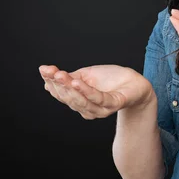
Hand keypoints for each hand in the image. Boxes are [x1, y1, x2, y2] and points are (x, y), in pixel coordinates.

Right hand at [39, 64, 153, 119]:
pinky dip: (86, 91)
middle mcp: (88, 109)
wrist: (135, 83)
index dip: (51, 82)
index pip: (61, 94)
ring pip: (80, 100)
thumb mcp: (86, 75)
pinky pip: (97, 98)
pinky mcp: (113, 104)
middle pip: (68, 98)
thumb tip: (48, 74)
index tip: (43, 70)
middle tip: (49, 71)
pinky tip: (76, 82)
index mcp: (80, 102)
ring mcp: (101, 109)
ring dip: (68, 87)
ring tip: (60, 75)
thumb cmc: (111, 80)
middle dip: (57, 84)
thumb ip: (70, 78)